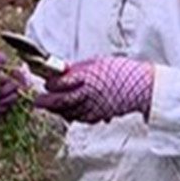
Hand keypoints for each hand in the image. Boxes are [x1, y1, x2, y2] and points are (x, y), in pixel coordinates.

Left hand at [34, 55, 153, 123]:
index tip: (47, 82)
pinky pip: (80, 118)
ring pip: (68, 113)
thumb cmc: (121, 71)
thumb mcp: (97, 62)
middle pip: (60, 101)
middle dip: (46, 102)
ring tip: (52, 106)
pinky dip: (72, 115)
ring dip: (58, 110)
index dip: (51, 83)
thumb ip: (78, 69)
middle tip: (37, 102)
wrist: (142, 86)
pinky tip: (69, 111)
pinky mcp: (99, 116)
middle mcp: (89, 93)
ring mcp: (94, 106)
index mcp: (88, 76)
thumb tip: (61, 71)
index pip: (61, 82)